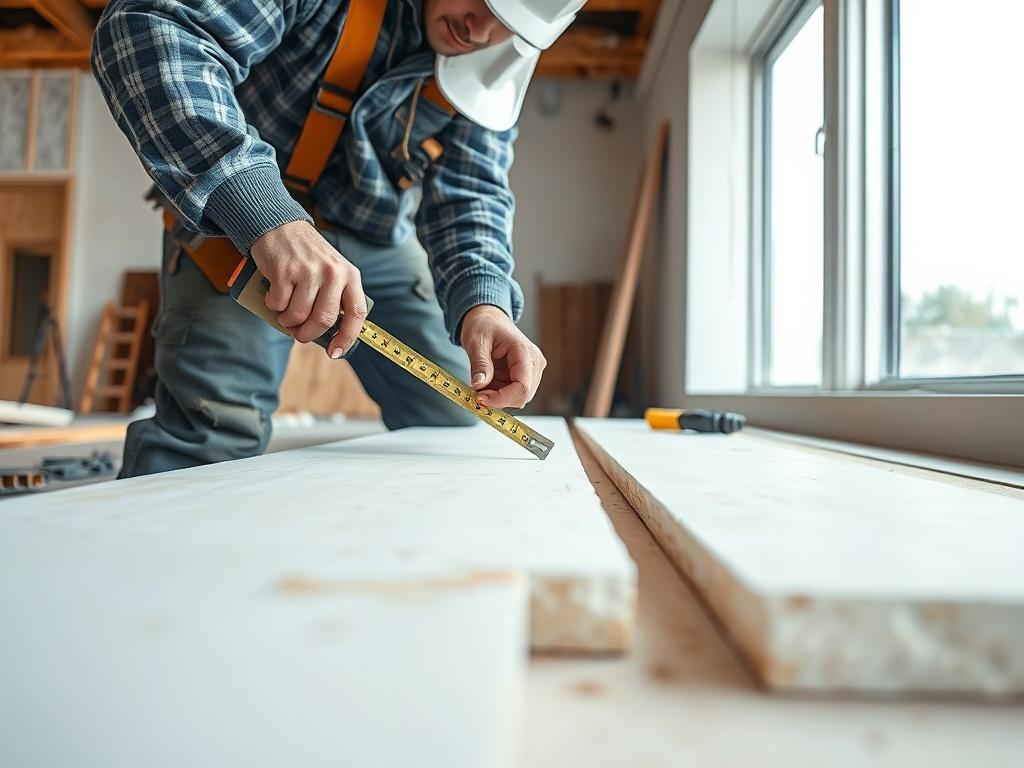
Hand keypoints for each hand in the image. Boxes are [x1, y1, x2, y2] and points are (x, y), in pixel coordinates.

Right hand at [250, 220, 366, 356]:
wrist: (281, 224)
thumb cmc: (307, 256)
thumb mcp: (332, 270)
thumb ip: (335, 296)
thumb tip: (328, 335)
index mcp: (350, 275)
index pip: (357, 313)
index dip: (347, 337)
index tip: (335, 352)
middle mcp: (333, 273)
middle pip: (324, 320)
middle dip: (308, 334)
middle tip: (299, 334)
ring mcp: (309, 271)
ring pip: (298, 316)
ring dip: (287, 321)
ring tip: (284, 313)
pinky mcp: (285, 271)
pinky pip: (278, 304)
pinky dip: (273, 306)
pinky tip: (274, 295)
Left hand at [460, 305, 545, 408]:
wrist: (488, 319)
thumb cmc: (484, 325)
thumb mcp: (476, 342)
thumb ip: (480, 364)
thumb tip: (479, 386)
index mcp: (525, 352)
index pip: (522, 386)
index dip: (502, 398)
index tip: (479, 399)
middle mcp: (534, 363)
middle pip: (522, 396)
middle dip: (498, 399)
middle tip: (476, 393)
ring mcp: (532, 371)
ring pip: (517, 398)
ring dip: (497, 396)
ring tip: (482, 381)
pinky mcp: (526, 376)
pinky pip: (513, 393)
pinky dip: (498, 393)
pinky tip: (488, 381)